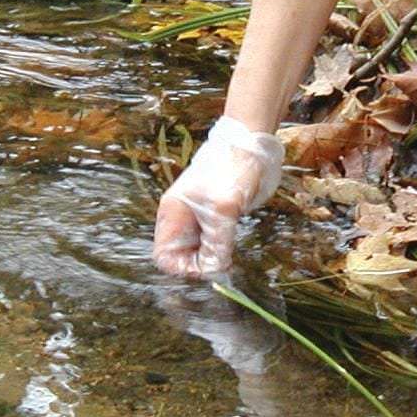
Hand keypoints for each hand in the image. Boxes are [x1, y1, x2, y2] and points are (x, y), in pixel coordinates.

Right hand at [153, 117, 283, 277]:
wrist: (251, 145)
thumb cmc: (230, 170)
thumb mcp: (222, 210)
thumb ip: (217, 242)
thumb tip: (213, 271)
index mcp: (172, 214)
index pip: (165, 255)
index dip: (182, 268)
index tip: (206, 270)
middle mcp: (182, 218)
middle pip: (181, 256)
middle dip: (198, 266)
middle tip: (221, 268)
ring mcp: (199, 217)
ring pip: (199, 251)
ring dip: (211, 259)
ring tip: (228, 262)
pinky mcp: (216, 216)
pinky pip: (213, 242)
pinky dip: (221, 251)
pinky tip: (232, 252)